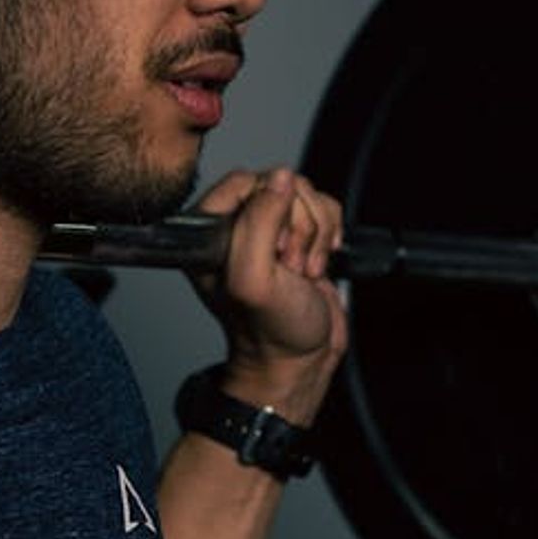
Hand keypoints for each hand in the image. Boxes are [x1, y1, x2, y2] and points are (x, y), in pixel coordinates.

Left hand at [190, 167, 349, 422]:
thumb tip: (280, 179)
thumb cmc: (271, 331)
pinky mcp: (299, 235)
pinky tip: (315, 265)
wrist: (301, 359)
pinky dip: (329, 235)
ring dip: (314, 235)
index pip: (242, 182)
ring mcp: (269, 231)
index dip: (268, 210)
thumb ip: (259, 223)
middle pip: (279, 185)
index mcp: (209, 235)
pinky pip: (323, 207)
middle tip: (288, 267)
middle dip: (297, 227)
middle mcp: (235, 228)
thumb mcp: (255, 280)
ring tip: (300, 272)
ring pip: (304, 194)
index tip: (272, 249)